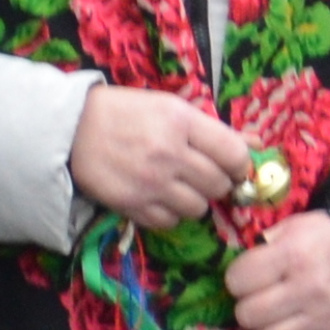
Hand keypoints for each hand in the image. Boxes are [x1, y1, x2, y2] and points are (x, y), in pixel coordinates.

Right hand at [71, 87, 256, 226]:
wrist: (72, 130)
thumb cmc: (125, 113)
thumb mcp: (170, 108)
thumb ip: (213, 129)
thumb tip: (257, 143)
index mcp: (181, 121)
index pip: (234, 153)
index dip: (241, 164)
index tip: (234, 166)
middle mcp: (170, 153)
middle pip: (219, 184)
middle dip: (217, 183)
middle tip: (202, 175)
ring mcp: (152, 183)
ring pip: (198, 208)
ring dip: (195, 200)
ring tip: (179, 186)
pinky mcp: (134, 205)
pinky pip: (171, 222)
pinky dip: (171, 214)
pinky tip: (159, 197)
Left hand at [227, 213, 329, 329]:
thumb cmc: (329, 238)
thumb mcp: (297, 225)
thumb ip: (265, 243)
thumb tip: (239, 268)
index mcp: (294, 254)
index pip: (238, 280)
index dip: (237, 278)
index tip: (246, 277)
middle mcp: (308, 288)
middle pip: (247, 314)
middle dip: (246, 305)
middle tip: (257, 298)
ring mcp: (323, 317)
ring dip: (263, 328)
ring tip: (271, 316)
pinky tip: (290, 325)